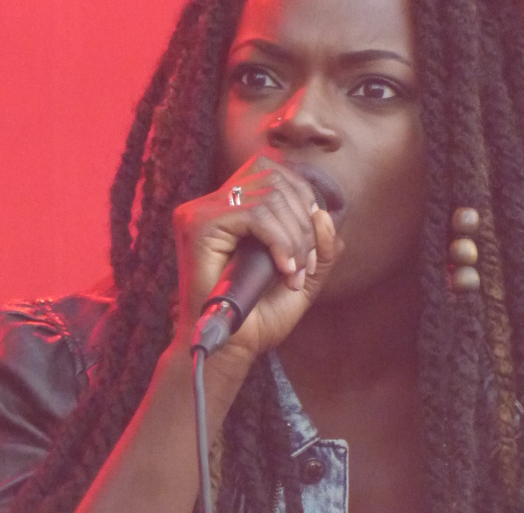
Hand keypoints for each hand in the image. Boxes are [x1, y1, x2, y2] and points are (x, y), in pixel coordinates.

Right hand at [172, 157, 342, 358]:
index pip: (273, 171)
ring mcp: (202, 211)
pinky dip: (279, 240)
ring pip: (269, 195)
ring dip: (295, 236)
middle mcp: (213, 202)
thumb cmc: (259, 316)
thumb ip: (321, 246)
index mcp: (232, 205)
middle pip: (274, 176)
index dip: (303, 198)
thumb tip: (325, 215)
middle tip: (308, 264)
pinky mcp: (198, 225)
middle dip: (303, 220)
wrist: (229, 351)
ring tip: (296, 273)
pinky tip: (284, 268)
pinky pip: (255, 214)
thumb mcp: (302, 275)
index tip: (313, 245)